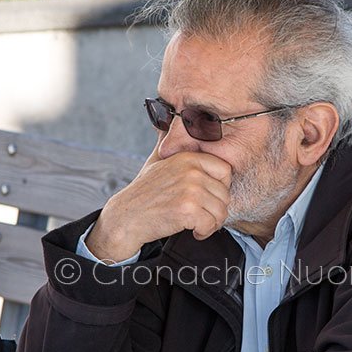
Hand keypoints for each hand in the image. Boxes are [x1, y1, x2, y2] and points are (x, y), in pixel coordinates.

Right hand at [86, 149, 231, 261]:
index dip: (221, 187)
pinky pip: (211, 224)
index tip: (209, 197)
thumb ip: (170, 143)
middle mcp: (191, 171)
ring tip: (197, 224)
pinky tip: (193, 231)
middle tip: (202, 215)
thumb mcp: (157, 160)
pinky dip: (204, 232)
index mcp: (188, 158)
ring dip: (211, 223)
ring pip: (221, 211)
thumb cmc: (144, 192)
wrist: (126, 216)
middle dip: (216, 210)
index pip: (225, 170)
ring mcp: (190, 190)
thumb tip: (172, 119)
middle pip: (225, 194)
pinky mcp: (187, 210)